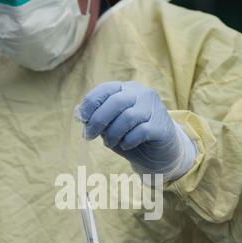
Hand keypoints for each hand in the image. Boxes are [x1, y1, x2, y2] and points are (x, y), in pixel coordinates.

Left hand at [79, 81, 196, 179]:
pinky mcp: (162, 126)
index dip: (91, 103)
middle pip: (116, 101)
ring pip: (128, 117)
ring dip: (113, 134)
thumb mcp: (111, 127)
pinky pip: (141, 131)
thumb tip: (79, 114)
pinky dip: (128, 141)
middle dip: (98, 120)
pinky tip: (126, 146)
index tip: (82, 119)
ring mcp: (154, 108)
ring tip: (110, 144)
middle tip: (89, 136)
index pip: (106, 89)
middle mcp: (142, 94)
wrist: (160, 153)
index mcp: (127, 90)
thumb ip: (98, 119)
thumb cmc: (132, 137)